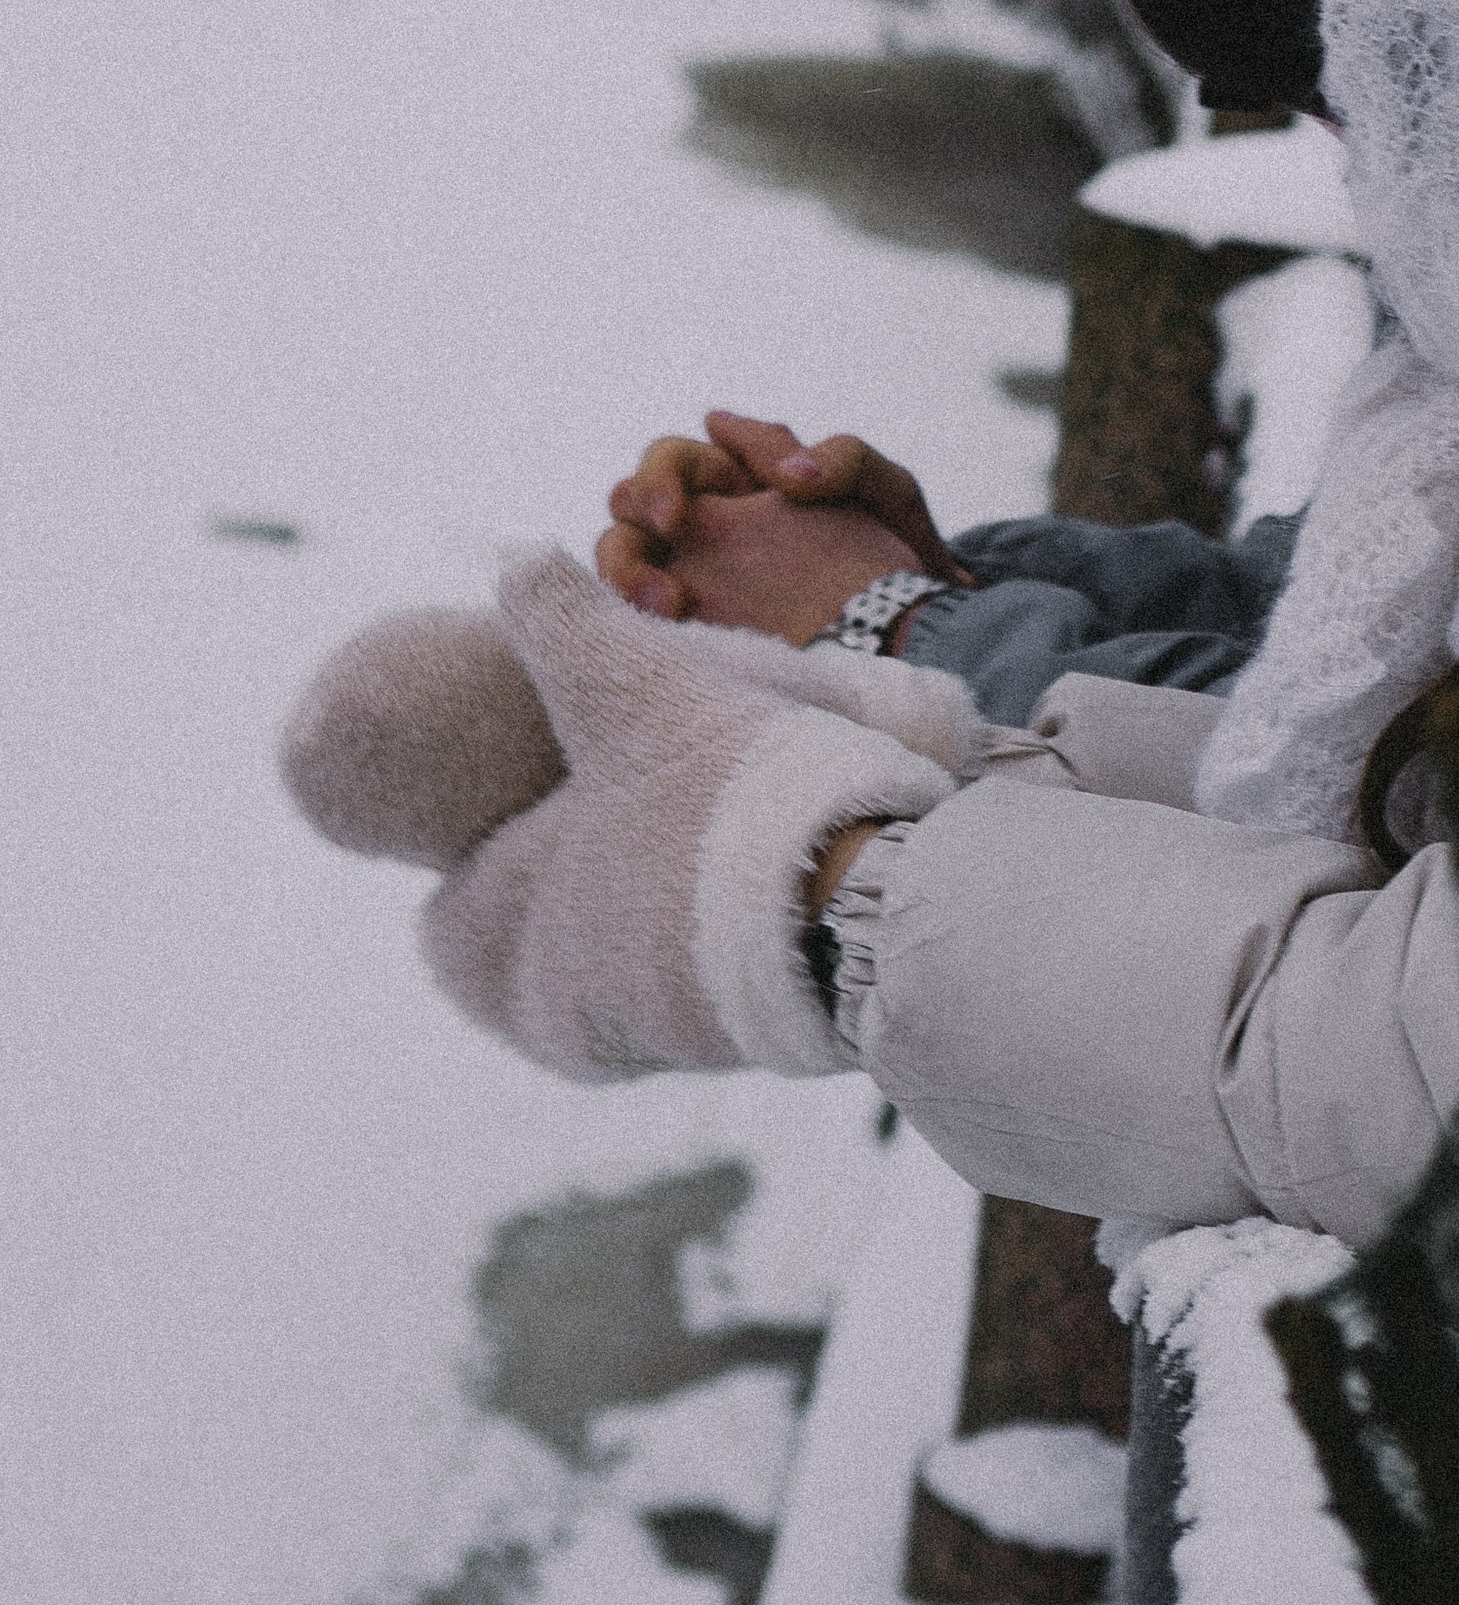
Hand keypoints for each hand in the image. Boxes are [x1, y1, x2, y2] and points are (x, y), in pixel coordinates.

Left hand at [415, 550, 973, 1079]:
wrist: (863, 914)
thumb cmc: (717, 803)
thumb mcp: (629, 690)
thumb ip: (563, 623)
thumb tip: (510, 558)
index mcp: (490, 956)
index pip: (450, 911)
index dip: (489, 845)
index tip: (536, 793)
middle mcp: (553, 1024)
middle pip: (537, 936)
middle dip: (571, 876)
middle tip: (625, 799)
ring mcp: (641, 1046)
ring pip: (616, 961)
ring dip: (644, 904)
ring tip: (697, 824)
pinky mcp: (727, 1046)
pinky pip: (691, 985)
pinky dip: (707, 936)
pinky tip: (751, 874)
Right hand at [636, 483, 927, 651]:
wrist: (923, 639)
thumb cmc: (907, 554)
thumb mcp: (888, 492)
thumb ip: (841, 459)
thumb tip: (787, 467)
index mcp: (743, 479)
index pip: (677, 459)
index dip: (667, 476)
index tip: (680, 515)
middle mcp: (710, 523)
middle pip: (632, 501)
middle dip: (639, 514)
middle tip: (668, 538)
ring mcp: (697, 578)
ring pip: (623, 555)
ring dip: (625, 571)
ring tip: (668, 606)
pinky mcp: (699, 631)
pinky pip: (643, 619)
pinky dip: (639, 621)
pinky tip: (673, 636)